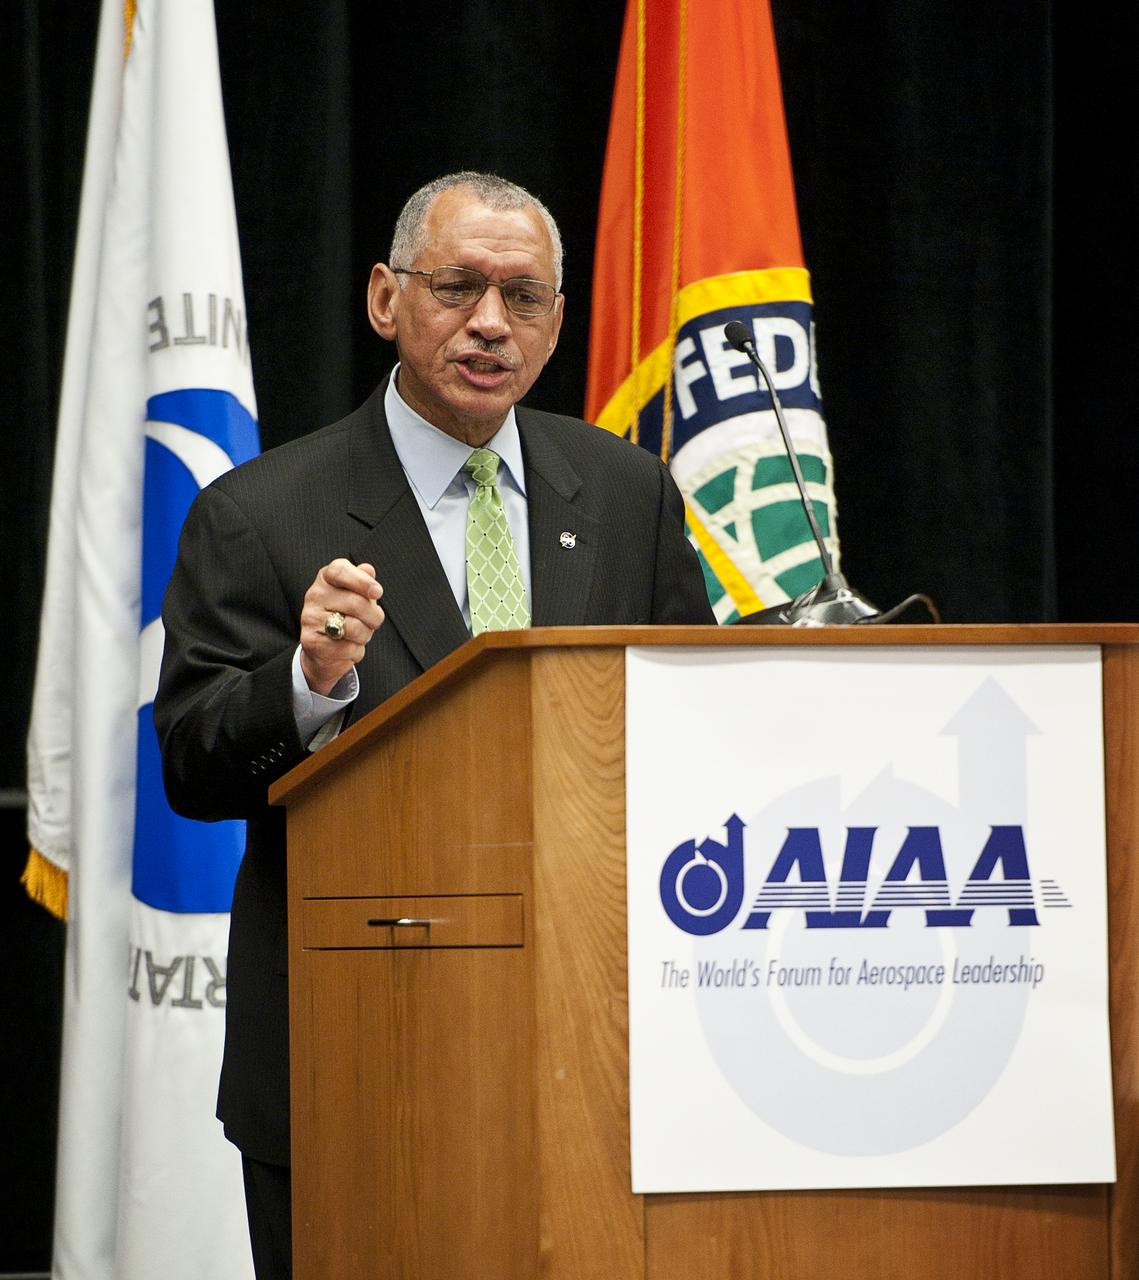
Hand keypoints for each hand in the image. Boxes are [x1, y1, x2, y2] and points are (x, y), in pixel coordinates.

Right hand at [299, 559, 383, 694]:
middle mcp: (314, 595)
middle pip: (356, 603)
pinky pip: (347, 648)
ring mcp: (310, 618)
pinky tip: (348, 647)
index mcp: (326, 578)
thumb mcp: (356, 595)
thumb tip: (368, 570)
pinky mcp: (310, 641)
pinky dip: (355, 651)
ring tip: (360, 635)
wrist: (323, 650)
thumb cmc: (345, 616)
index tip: (378, 592)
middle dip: (374, 617)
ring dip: (365, 635)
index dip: (362, 581)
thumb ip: (363, 581)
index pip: (340, 571)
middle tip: (374, 622)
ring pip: (354, 628)